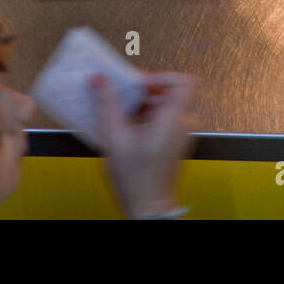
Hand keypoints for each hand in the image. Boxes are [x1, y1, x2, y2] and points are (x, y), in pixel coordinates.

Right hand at [91, 71, 197, 218]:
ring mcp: (180, 130)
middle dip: (142, 89)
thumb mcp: (114, 139)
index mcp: (173, 121)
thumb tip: (101, 80)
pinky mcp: (174, 136)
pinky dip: (144, 113)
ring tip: (120, 111)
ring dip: (141, 101)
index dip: (159, 76)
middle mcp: (182, 123)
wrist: (148, 207)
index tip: (138, 83)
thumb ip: (107, 105)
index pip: (182, 81)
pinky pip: (162, 113)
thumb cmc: (136, 181)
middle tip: (121, 95)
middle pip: (168, 89)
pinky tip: (126, 123)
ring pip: (163, 100)